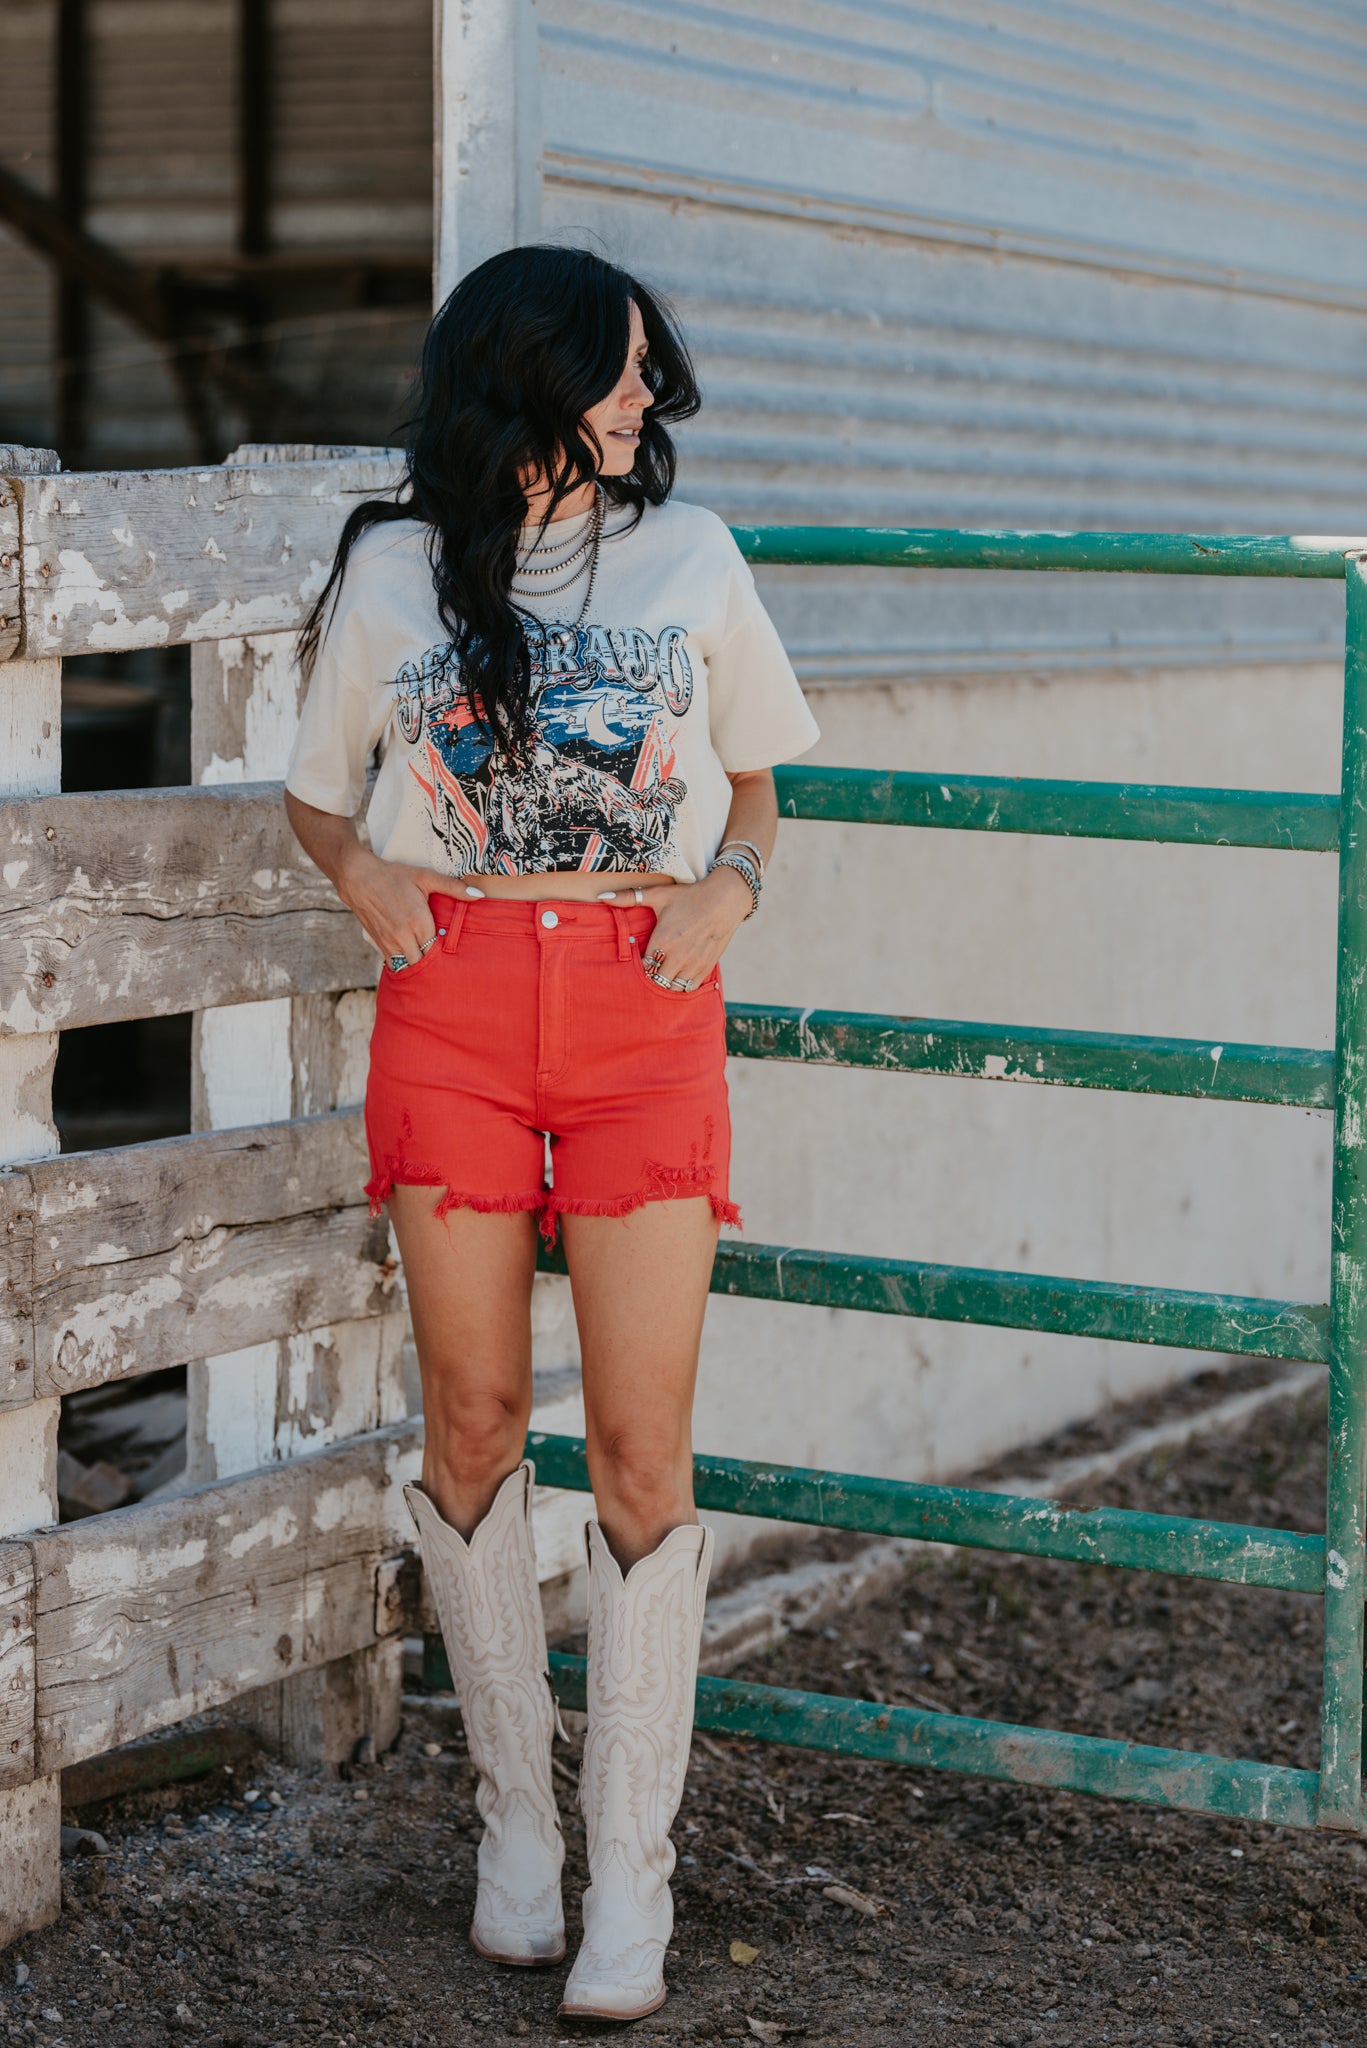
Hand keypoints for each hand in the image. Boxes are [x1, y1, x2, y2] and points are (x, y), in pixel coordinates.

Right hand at [336, 847, 453, 965]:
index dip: (448, 953)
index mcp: (418, 921)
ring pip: (411, 966)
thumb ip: (453, 887)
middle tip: (447, 961)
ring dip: (421, 965)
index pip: (439, 949)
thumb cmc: (394, 876)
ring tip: (433, 964)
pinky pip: (396, 964)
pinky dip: (406, 964)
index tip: (457, 952)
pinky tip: (415, 959)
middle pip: (426, 963)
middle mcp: (404, 936)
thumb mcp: (425, 877)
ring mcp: (390, 943)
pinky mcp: (380, 945)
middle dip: (436, 963)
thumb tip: (479, 895)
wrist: (358, 878)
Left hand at [614, 867, 752, 989]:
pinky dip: (682, 983)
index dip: (641, 965)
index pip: (643, 968)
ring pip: (672, 987)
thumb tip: (601, 895)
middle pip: (656, 981)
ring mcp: (693, 964)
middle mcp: (678, 957)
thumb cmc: (689, 895)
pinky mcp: (706, 967)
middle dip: (652, 975)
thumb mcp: (658, 894)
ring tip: (665, 970)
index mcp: (663, 941)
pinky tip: (679, 972)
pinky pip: (689, 988)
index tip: (642, 958)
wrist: (725, 899)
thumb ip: (628, 897)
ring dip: (666, 981)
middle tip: (652, 965)